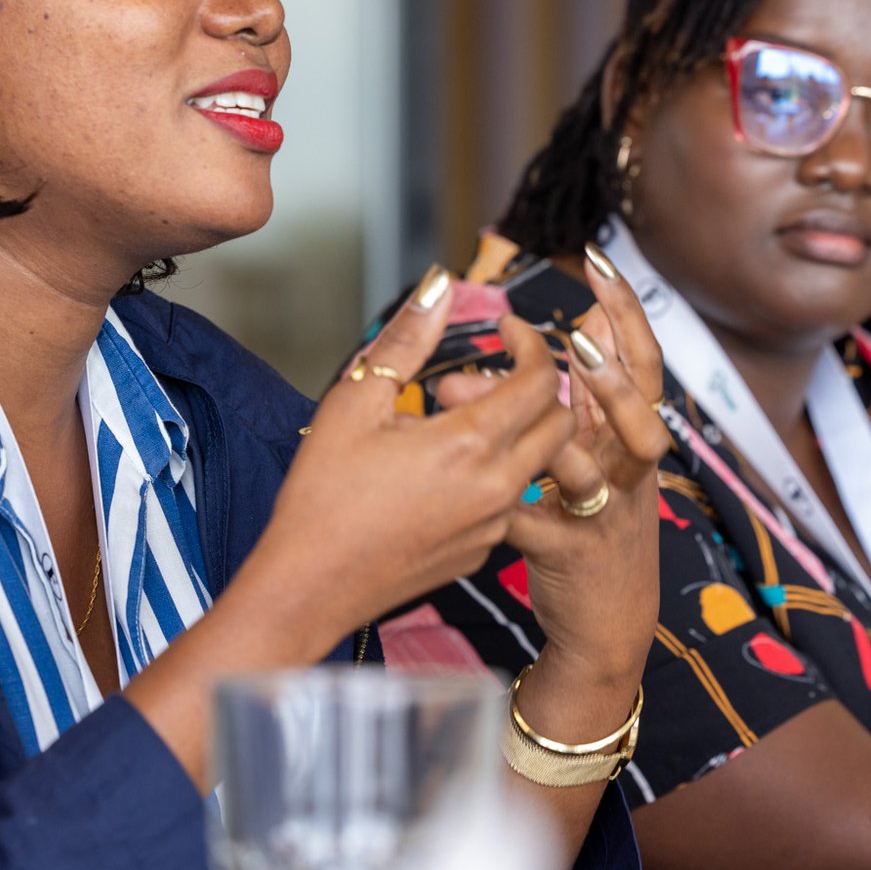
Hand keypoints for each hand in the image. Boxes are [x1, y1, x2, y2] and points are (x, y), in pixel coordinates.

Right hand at [254, 266, 575, 646]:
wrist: (310, 585)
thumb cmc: (323, 493)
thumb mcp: (356, 400)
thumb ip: (406, 338)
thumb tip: (439, 284)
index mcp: (470, 442)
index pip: (540, 379)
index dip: (530, 343)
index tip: (506, 330)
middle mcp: (497, 487)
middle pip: (560, 422)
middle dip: (537, 388)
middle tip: (492, 372)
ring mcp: (494, 525)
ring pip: (540, 464)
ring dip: (520, 431)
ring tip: (465, 417)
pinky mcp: (483, 552)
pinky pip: (511, 501)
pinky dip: (497, 474)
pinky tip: (447, 469)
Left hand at [496, 244, 666, 693]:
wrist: (608, 626)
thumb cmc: (594, 526)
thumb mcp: (600, 456)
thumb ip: (590, 395)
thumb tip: (582, 321)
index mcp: (630, 437)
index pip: (643, 362)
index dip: (626, 311)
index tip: (599, 259)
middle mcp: (628, 470)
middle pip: (640, 408)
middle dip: (613, 364)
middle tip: (574, 328)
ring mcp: (606, 513)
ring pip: (595, 462)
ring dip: (557, 421)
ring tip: (500, 380)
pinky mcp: (573, 553)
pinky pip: (541, 522)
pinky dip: (508, 497)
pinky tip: (461, 473)